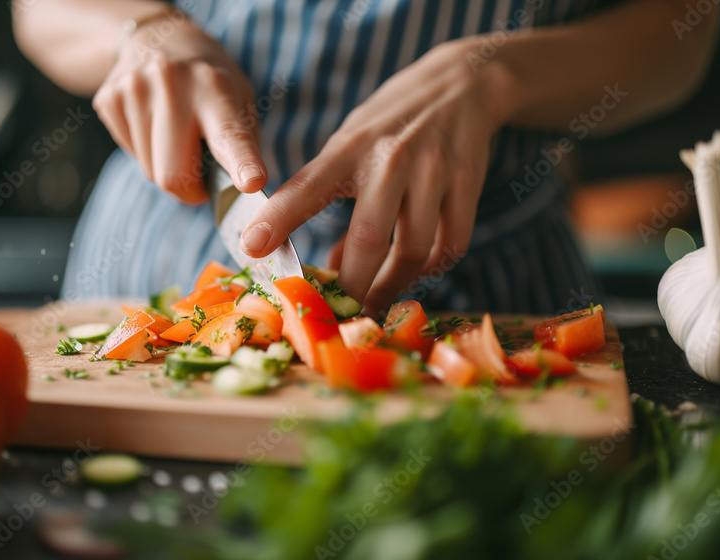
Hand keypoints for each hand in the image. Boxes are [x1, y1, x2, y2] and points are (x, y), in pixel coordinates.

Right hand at [92, 13, 266, 203]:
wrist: (158, 38)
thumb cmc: (209, 82)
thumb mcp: (240, 99)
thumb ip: (242, 144)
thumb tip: (238, 192)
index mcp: (214, 87)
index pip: (229, 135)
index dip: (242, 163)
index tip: (252, 183)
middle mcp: (171, 83)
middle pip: (173, 175)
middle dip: (189, 191)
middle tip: (200, 182)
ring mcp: (134, 89)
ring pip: (150, 171)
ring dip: (166, 167)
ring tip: (175, 135)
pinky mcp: (109, 99)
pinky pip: (131, 155)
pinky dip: (146, 153)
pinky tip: (153, 125)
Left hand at [240, 40, 512, 314]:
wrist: (461, 84)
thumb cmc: (390, 123)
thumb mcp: (350, 144)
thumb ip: (333, 196)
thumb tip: (330, 265)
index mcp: (349, 147)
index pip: (306, 186)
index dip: (277, 219)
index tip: (252, 248)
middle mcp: (390, 159)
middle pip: (368, 238)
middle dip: (350, 286)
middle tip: (338, 315)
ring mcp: (433, 171)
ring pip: (414, 251)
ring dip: (392, 286)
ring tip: (375, 301)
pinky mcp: (467, 184)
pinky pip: (451, 245)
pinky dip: (431, 268)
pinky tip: (416, 270)